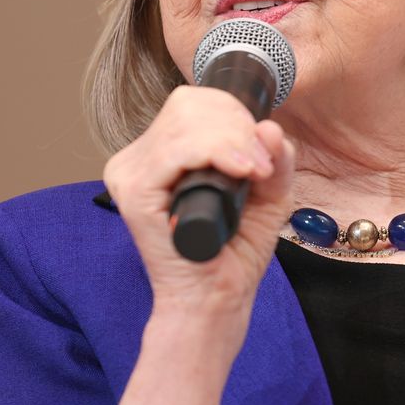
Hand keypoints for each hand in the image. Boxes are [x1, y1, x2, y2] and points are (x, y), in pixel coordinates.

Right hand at [101, 86, 297, 348]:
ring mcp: (130, 173)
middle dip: (236, 127)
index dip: (233, 116)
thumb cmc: (234, 252)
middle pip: (188, 104)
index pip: (193, 103)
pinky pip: (174, 151)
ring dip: (232, 141)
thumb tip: (270, 127)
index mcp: (161, 153)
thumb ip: (275, 158)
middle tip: (260, 167)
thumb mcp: (268, 194)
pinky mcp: (133, 193)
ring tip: (254, 174)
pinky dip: (213, 153)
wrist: (215, 300)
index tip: (260, 153)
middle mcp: (138, 158)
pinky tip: (239, 172)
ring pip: (185, 123)